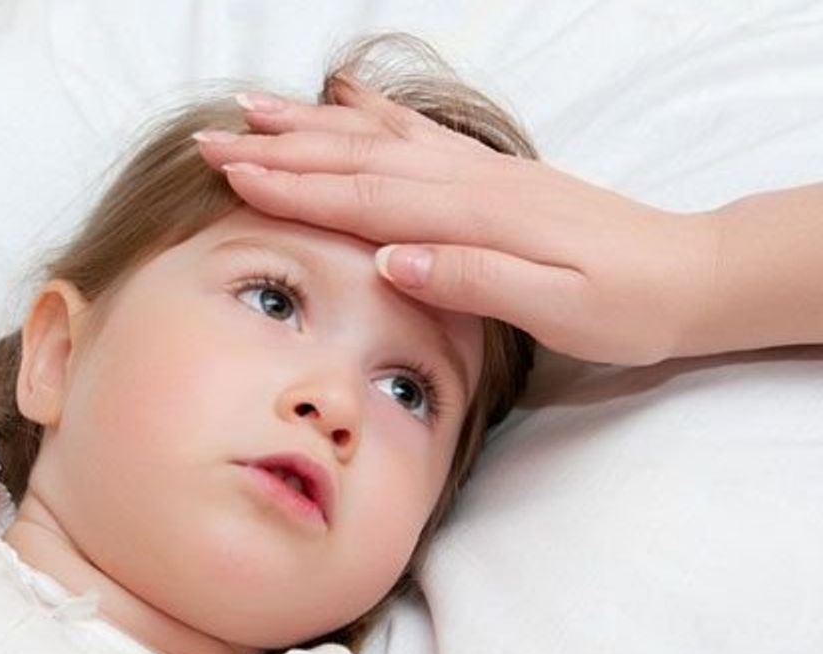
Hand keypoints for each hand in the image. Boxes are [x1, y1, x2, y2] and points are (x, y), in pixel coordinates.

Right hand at [194, 84, 721, 365]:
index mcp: (475, 218)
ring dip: (310, 125)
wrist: (687, 275)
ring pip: (377, 138)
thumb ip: (473, 278)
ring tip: (254, 110)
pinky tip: (345, 99)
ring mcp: (478, 172)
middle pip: (356, 158)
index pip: (365, 198)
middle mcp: (469, 182)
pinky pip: (417, 134)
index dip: (294, 186)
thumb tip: (391, 258)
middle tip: (212, 139)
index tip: (231, 174)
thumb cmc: (623, 305)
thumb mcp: (555, 310)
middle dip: (279, 149)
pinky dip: (372, 113)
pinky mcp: (489, 174)